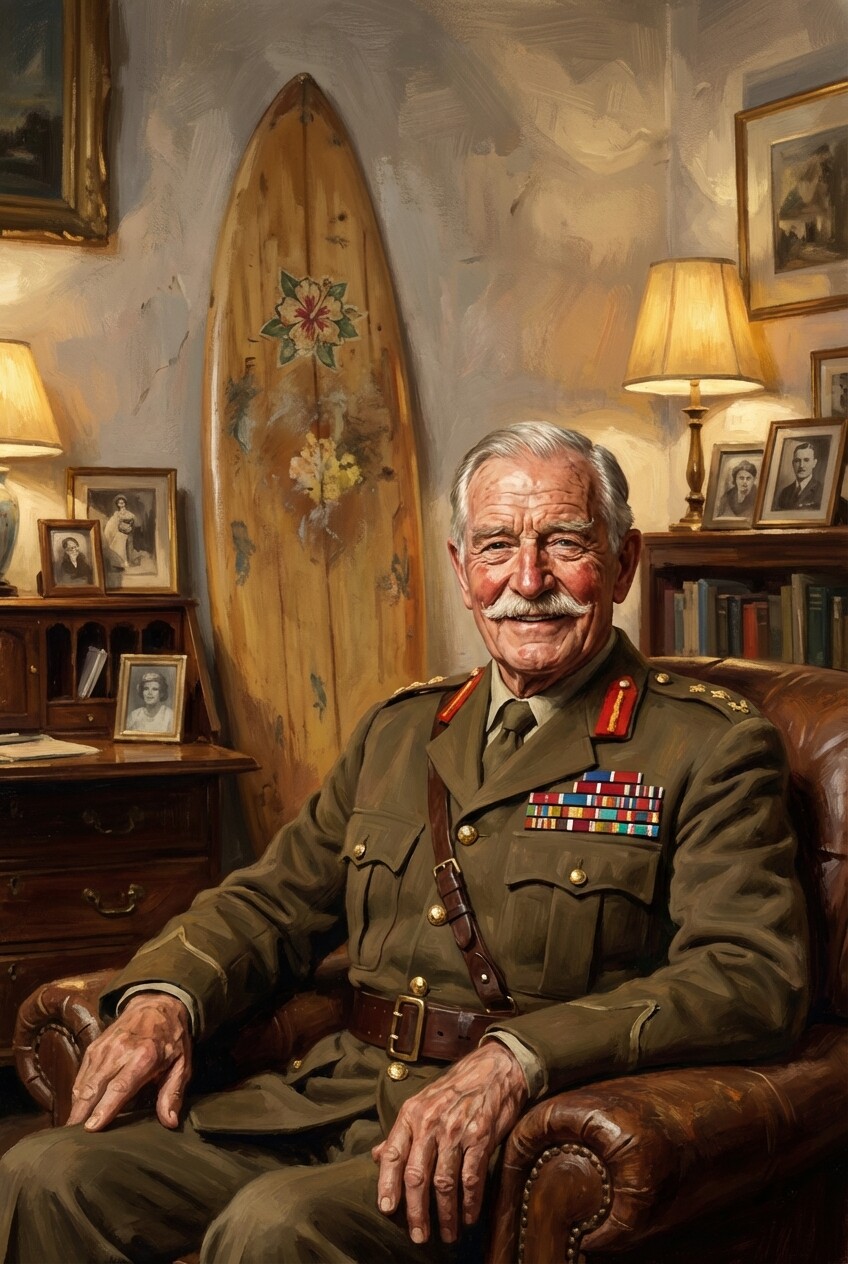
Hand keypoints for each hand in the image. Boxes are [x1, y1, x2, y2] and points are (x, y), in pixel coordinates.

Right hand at [66, 992, 191, 1131]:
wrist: (156, 1004)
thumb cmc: (171, 1039)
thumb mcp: (182, 1064)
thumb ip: (173, 1093)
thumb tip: (170, 1122)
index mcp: (145, 1056)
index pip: (120, 1087)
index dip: (104, 1109)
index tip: (91, 1129)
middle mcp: (120, 1051)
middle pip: (94, 1087)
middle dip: (81, 1114)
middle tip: (72, 1140)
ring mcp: (104, 1048)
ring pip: (83, 1083)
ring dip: (76, 1107)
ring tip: (70, 1132)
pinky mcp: (94, 1047)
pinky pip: (81, 1075)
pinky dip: (77, 1094)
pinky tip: (77, 1110)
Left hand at [372, 1041, 527, 1243]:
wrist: (492, 1070)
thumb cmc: (454, 1090)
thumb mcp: (421, 1103)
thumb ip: (400, 1132)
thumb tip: (375, 1156)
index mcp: (411, 1114)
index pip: (393, 1154)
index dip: (387, 1185)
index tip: (387, 1210)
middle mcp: (431, 1123)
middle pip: (417, 1175)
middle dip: (416, 1211)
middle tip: (418, 1236)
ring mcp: (456, 1130)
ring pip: (445, 1182)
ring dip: (445, 1214)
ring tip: (447, 1234)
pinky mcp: (481, 1136)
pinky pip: (472, 1177)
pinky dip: (470, 1202)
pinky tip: (469, 1217)